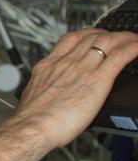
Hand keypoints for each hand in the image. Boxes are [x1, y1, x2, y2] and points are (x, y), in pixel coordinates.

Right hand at [12, 29, 137, 149]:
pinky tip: (137, 48)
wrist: (33, 126)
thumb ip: (46, 88)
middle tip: (118, 37)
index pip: (71, 39)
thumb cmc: (33, 118)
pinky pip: (119, 57)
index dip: (87, 34)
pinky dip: (132, 49)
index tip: (95, 36)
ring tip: (133, 40)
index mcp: (49, 66)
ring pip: (106, 42)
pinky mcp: (98, 80)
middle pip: (91, 37)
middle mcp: (66, 63)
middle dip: (108, 34)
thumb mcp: (34, 95)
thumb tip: (49, 94)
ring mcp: (82, 69)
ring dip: (124, 39)